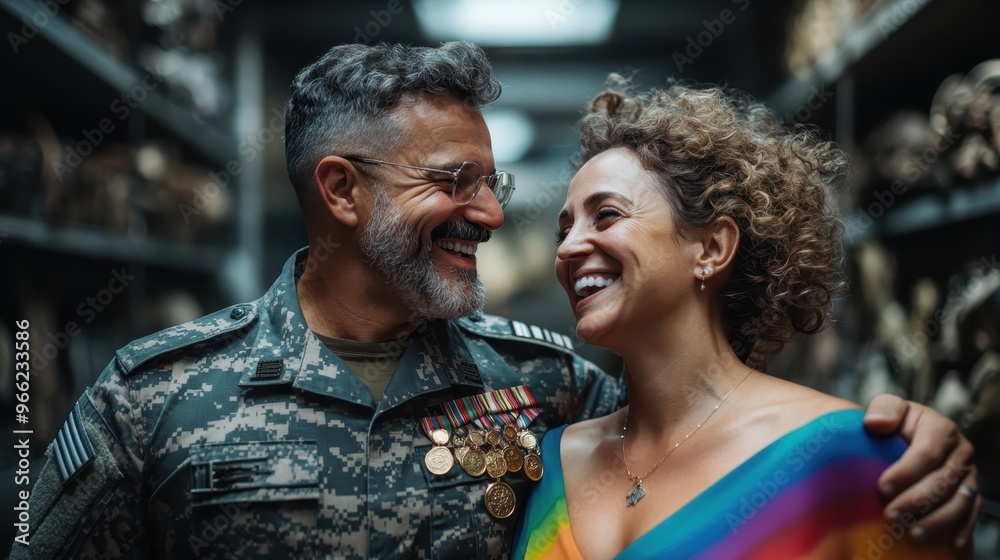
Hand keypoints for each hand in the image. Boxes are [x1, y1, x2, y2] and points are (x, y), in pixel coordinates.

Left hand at [864, 394, 979, 553]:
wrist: (908, 441)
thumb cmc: (895, 426)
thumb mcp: (889, 410)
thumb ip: (885, 409)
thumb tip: (875, 423)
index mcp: (941, 429)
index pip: (927, 453)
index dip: (905, 472)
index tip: (882, 487)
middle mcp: (961, 452)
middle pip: (943, 481)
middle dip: (916, 501)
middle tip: (889, 515)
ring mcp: (968, 475)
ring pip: (960, 502)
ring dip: (936, 520)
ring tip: (911, 534)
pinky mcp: (971, 495)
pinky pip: (971, 515)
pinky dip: (960, 529)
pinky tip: (948, 544)